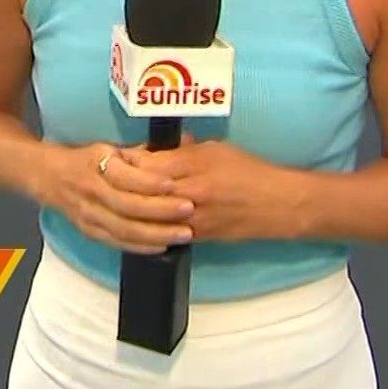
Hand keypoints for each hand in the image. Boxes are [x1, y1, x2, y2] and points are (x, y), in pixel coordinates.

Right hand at [39, 142, 197, 254]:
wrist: (49, 177)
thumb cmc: (88, 160)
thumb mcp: (110, 148)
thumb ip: (141, 153)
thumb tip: (183, 144)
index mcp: (97, 163)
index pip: (124, 176)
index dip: (149, 182)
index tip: (173, 184)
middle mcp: (91, 190)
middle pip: (128, 205)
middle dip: (160, 210)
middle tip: (188, 209)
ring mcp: (89, 214)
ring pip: (124, 229)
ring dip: (156, 233)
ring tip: (183, 233)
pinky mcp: (89, 231)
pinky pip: (118, 242)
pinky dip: (141, 246)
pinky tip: (163, 246)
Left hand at [126, 134, 304, 243]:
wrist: (276, 206)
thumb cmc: (249, 171)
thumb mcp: (216, 150)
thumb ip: (184, 150)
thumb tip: (157, 149)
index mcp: (193, 168)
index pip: (147, 164)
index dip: (128, 159)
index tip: (116, 155)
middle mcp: (188, 196)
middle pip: (143, 191)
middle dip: (124, 183)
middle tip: (111, 175)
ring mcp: (190, 221)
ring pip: (150, 215)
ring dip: (134, 205)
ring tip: (122, 196)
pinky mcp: (196, 238)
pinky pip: (164, 231)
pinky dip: (150, 222)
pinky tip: (143, 215)